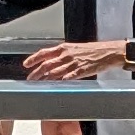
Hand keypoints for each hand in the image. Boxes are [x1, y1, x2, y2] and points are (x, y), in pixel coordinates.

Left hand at [20, 39, 134, 78]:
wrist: (109, 52)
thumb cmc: (93, 51)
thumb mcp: (75, 49)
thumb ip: (63, 54)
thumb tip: (52, 61)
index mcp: (64, 48)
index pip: (44, 52)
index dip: (33, 58)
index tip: (26, 64)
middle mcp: (67, 55)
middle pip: (47, 64)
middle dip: (36, 73)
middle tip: (30, 80)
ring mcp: (74, 63)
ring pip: (55, 72)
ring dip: (45, 80)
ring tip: (38, 85)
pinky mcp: (82, 71)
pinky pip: (69, 77)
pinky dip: (61, 81)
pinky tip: (55, 86)